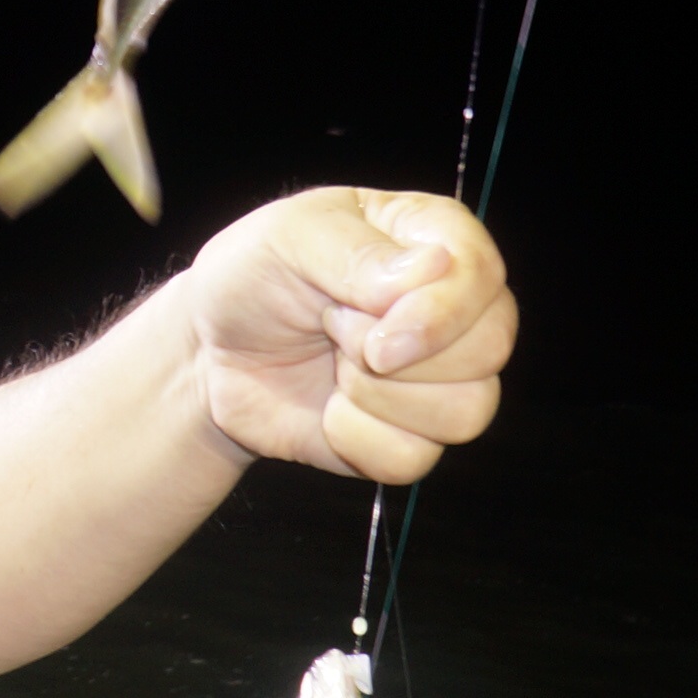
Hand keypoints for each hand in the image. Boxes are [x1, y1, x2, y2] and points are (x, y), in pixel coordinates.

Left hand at [184, 187, 514, 482]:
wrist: (209, 352)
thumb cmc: (251, 277)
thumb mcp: (287, 238)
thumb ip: (356, 252)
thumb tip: (433, 270)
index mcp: (434, 237)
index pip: (483, 275)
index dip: (437, 313)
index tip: (367, 330)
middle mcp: (453, 307)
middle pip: (488, 349)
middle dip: (396, 353)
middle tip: (332, 328)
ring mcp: (439, 376)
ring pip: (465, 412)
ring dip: (378, 397)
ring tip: (333, 364)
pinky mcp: (412, 434)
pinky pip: (416, 459)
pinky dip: (358, 440)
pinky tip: (330, 409)